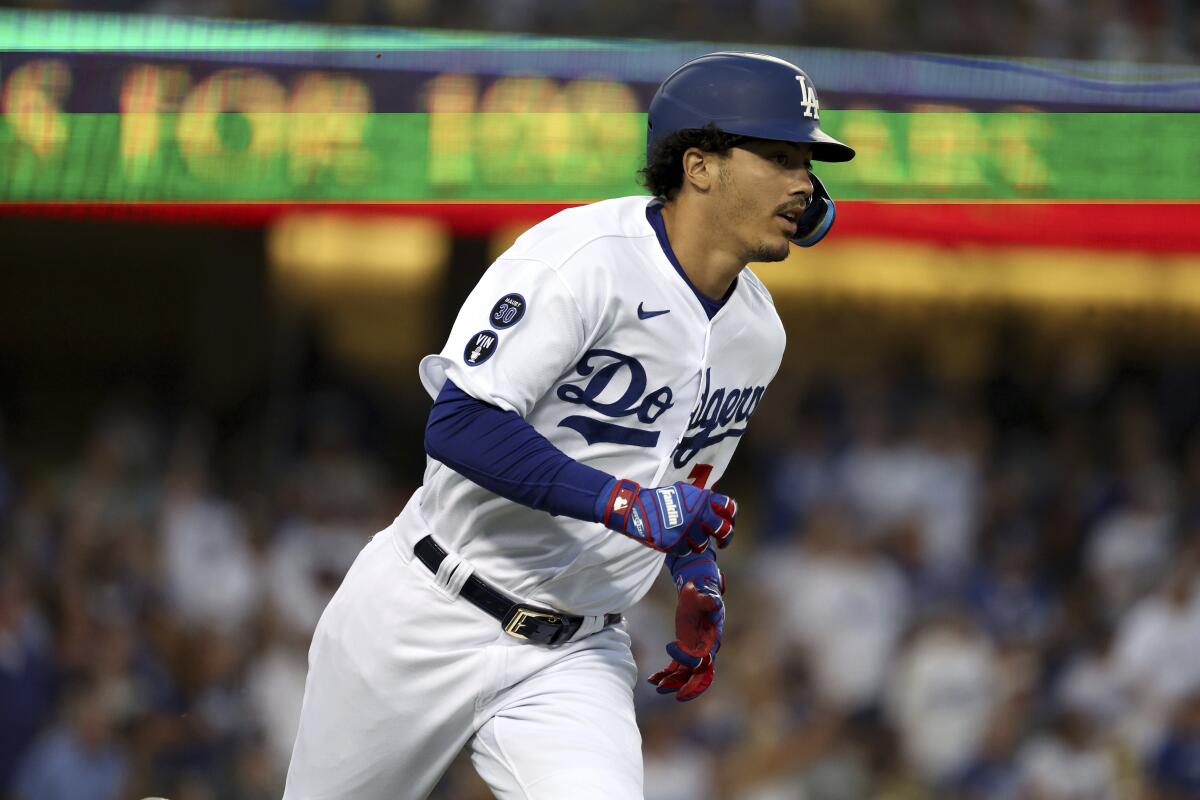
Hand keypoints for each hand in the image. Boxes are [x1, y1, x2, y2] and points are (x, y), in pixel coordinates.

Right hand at [596, 478, 736, 555]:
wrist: (636, 509)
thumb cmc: (659, 500)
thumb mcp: (683, 491)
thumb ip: (701, 499)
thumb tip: (717, 507)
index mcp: (702, 499)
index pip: (728, 507)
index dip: (731, 516)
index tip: (729, 522)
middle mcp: (699, 514)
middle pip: (724, 530)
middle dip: (726, 538)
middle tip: (722, 542)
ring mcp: (688, 530)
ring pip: (703, 544)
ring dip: (697, 543)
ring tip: (687, 537)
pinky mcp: (676, 543)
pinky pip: (686, 551)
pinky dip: (681, 547)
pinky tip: (673, 539)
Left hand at [649, 551, 724, 701]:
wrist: (699, 591)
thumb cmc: (701, 592)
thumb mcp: (704, 594)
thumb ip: (708, 600)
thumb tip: (713, 601)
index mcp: (712, 639)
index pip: (703, 657)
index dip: (688, 657)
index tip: (670, 646)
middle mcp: (706, 649)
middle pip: (698, 674)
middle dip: (686, 685)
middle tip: (669, 691)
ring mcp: (695, 652)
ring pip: (686, 675)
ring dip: (673, 682)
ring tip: (657, 686)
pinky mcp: (685, 650)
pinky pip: (676, 668)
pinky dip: (666, 674)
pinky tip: (652, 679)